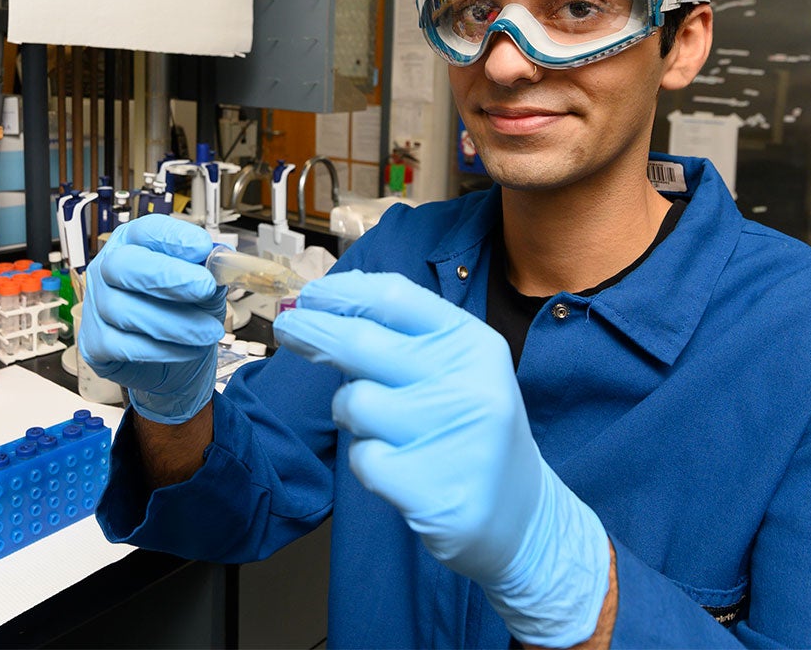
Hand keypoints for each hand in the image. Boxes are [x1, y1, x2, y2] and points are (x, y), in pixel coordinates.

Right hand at [78, 215, 226, 423]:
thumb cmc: (184, 313)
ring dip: (175, 322)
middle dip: (167, 276)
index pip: (146, 230)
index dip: (173, 237)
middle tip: (205, 286)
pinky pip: (125, 346)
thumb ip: (210, 275)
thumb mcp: (205, 289)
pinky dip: (162, 349)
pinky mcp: (95, 344)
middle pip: (123, 264)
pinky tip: (189, 349)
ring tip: (209, 330)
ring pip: (124, 310)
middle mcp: (108, 269)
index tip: (203, 247)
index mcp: (134, 244)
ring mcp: (96, 307)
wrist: (172, 362)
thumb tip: (220, 267)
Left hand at [272, 271, 609, 647]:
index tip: (310, 296)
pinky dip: (368, 461)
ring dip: (351, 413)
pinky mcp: (432, 489)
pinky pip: (362, 457)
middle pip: (362, 342)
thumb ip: (406, 335)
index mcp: (473, 344)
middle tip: (287, 329)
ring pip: (355, 403)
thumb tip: (327, 302)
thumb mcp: (461, 368)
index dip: (342, 293)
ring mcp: (452, 436)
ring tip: (385, 427)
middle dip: (312, 332)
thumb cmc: (472, 429)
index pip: (395, 298)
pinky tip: (400, 467)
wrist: (523, 517)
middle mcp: (468, 382)